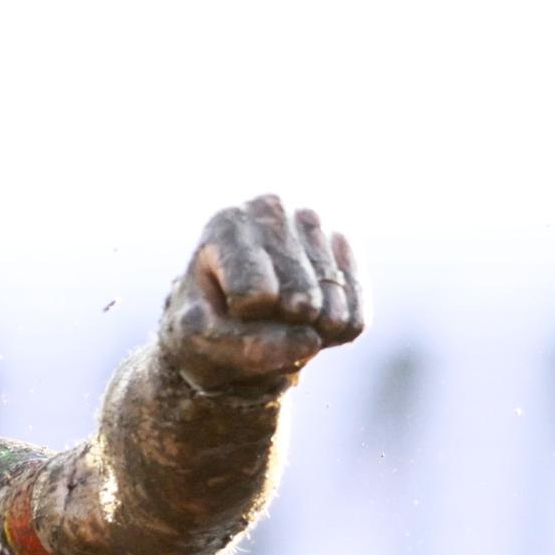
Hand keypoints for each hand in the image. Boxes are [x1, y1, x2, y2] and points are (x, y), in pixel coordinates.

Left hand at [158, 194, 365, 394]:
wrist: (228, 317)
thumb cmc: (205, 321)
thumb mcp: (198, 339)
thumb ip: (240, 344)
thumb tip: (309, 340)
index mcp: (227, 225)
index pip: (254, 295)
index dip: (243, 320)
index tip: (228, 307)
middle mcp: (275, 210)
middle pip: (301, 300)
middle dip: (282, 329)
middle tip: (259, 319)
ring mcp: (316, 223)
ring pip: (333, 308)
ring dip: (310, 335)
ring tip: (282, 320)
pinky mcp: (347, 246)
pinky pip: (356, 316)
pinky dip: (334, 336)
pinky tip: (311, 324)